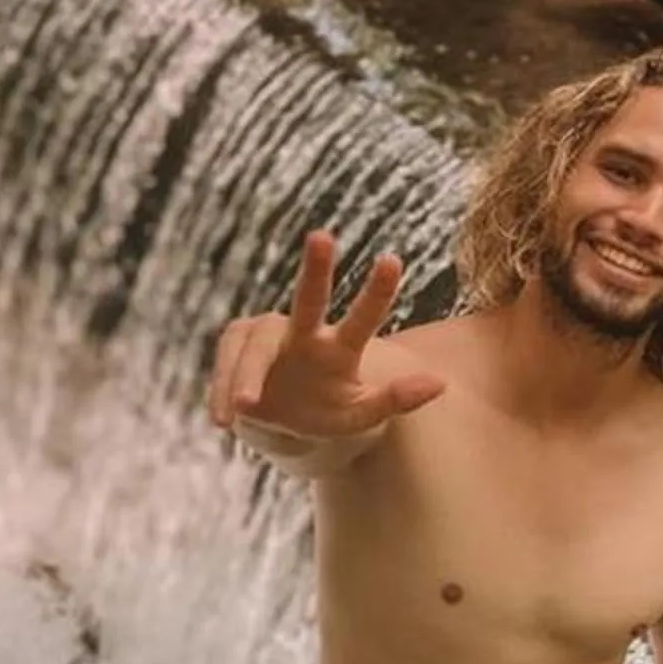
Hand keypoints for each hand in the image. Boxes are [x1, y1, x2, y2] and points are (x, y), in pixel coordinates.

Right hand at [206, 231, 445, 441]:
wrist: (281, 428)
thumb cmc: (326, 416)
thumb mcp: (359, 418)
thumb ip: (394, 401)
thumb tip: (440, 382)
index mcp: (339, 349)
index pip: (362, 319)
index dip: (376, 293)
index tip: (392, 260)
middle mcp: (304, 334)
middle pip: (309, 299)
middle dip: (317, 270)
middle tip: (323, 236)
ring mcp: (266, 339)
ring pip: (255, 347)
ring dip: (249, 375)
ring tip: (245, 408)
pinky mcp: (234, 348)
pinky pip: (226, 368)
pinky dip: (223, 392)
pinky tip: (223, 420)